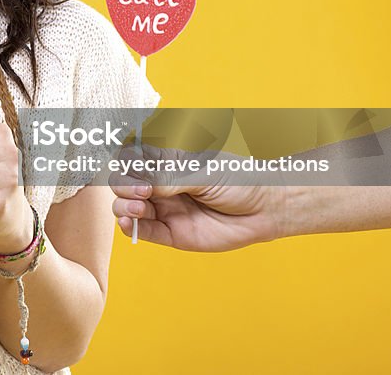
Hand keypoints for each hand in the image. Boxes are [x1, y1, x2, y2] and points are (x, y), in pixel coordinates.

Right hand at [109, 146, 284, 251]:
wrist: (267, 209)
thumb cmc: (240, 182)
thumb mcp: (202, 173)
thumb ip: (170, 178)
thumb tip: (141, 182)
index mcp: (168, 163)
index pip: (132, 158)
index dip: (125, 161)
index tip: (132, 165)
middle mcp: (161, 185)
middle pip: (123, 183)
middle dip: (123, 185)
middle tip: (142, 190)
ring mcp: (165, 209)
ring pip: (127, 207)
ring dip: (123, 207)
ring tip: (138, 208)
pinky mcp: (171, 233)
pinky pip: (144, 232)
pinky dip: (130, 228)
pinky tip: (129, 223)